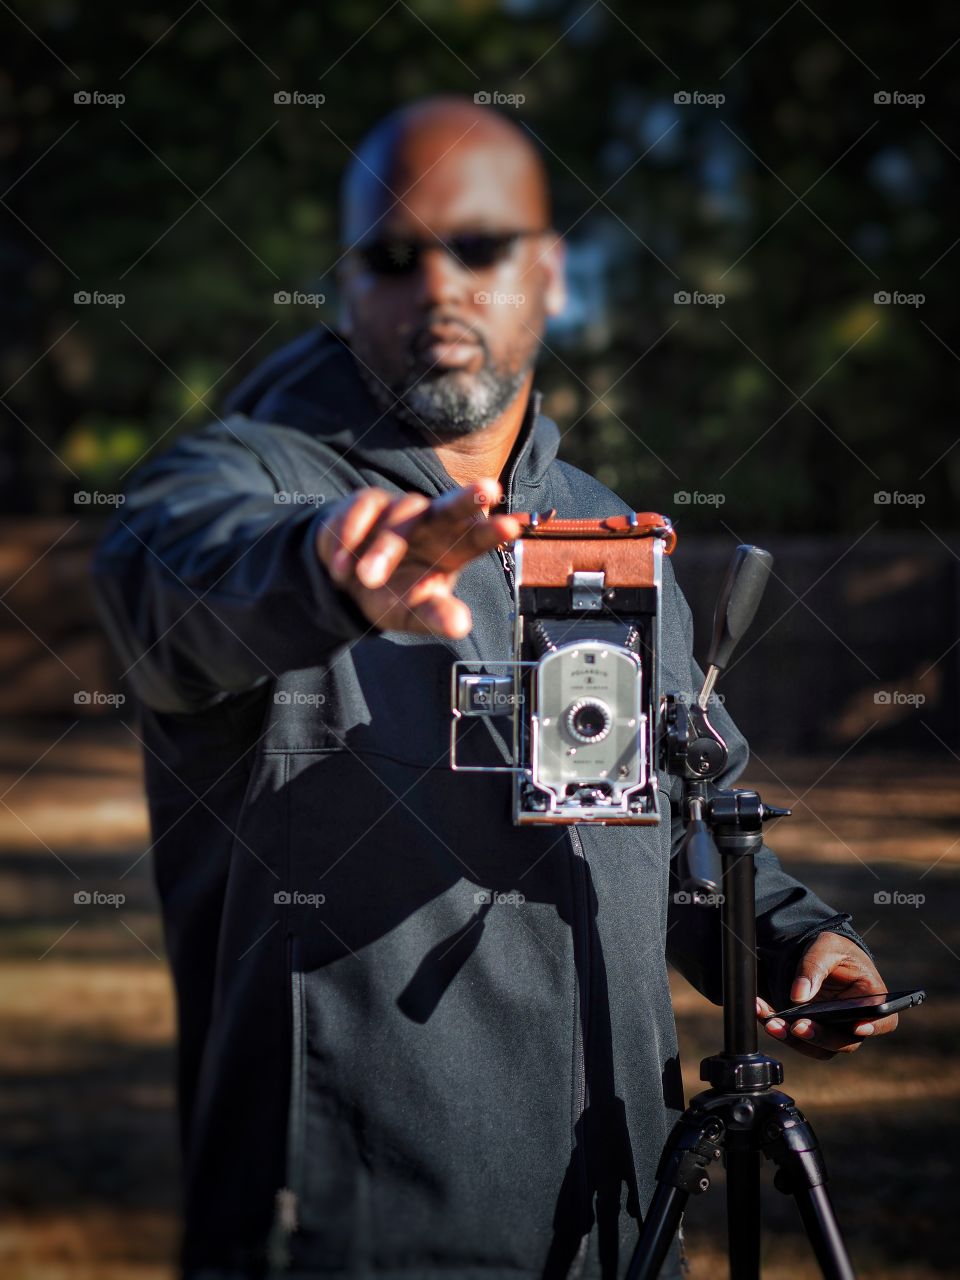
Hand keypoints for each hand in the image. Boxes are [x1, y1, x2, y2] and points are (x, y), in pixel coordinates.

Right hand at [316, 478, 519, 636]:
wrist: (346, 582)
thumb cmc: (393, 594)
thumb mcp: (413, 613)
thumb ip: (436, 617)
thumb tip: (460, 626)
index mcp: (451, 549)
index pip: (476, 538)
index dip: (492, 532)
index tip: (512, 527)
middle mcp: (431, 523)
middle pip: (452, 506)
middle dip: (468, 499)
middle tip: (489, 489)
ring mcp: (399, 510)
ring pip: (400, 516)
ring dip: (382, 548)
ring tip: (365, 578)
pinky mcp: (367, 504)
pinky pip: (362, 510)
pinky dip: (351, 536)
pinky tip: (340, 566)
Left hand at [756, 931, 898, 1059]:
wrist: (818, 955)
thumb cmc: (833, 950)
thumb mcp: (826, 947)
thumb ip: (814, 967)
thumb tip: (799, 996)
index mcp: (872, 996)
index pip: (884, 1018)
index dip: (874, 1026)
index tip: (857, 1027)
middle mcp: (856, 1020)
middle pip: (845, 1040)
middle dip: (820, 1036)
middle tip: (797, 1027)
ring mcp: (834, 1030)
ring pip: (818, 1047)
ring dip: (793, 1039)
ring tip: (771, 1022)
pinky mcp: (813, 1031)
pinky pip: (797, 1039)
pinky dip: (779, 1029)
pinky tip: (762, 1013)